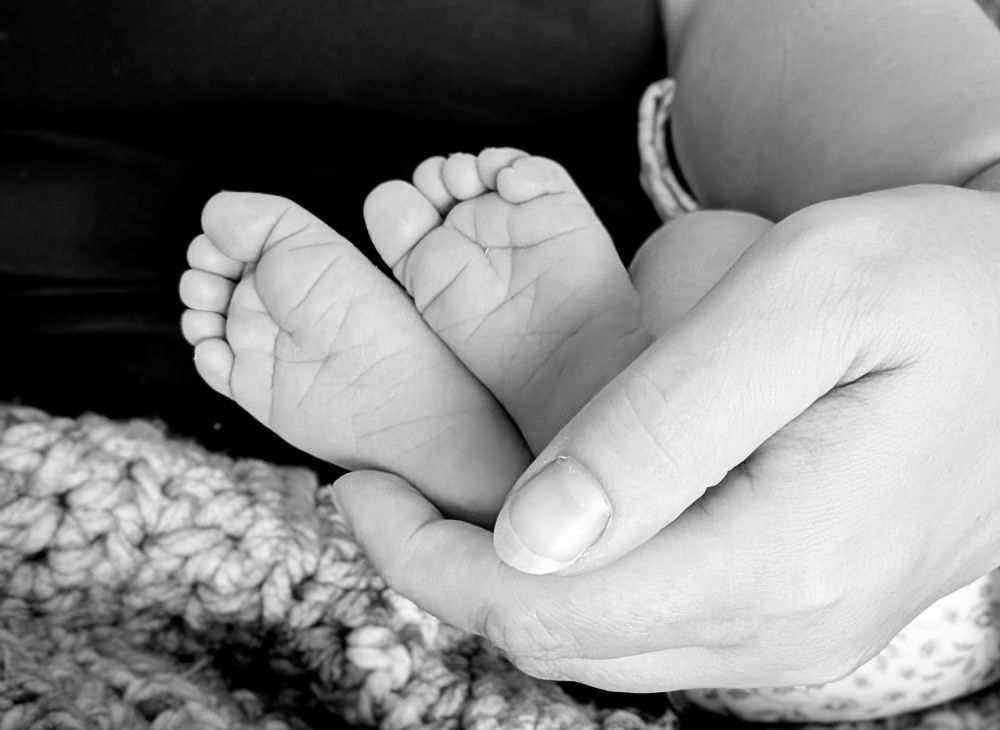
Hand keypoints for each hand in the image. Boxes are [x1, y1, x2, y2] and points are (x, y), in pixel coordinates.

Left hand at [334, 184, 999, 688]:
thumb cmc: (933, 286)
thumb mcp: (798, 304)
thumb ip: (662, 425)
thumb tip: (531, 533)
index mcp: (779, 559)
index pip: (545, 609)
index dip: (429, 556)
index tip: (362, 485)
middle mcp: (785, 629)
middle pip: (559, 640)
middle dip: (449, 571)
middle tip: (387, 487)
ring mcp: (793, 634)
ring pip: (598, 642)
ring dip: (504, 577)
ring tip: (449, 495)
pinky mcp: (792, 609)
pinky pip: (648, 622)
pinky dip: (572, 577)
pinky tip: (553, 511)